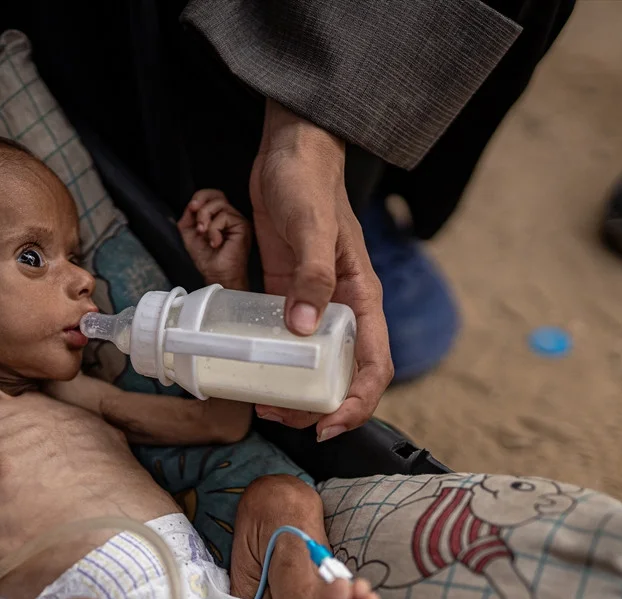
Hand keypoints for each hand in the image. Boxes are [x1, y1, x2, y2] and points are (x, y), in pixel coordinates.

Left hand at [177, 189, 250, 289]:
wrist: (216, 275)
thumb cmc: (207, 259)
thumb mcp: (190, 234)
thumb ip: (188, 218)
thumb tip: (191, 205)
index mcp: (219, 216)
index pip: (212, 195)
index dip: (200, 197)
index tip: (191, 208)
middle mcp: (230, 215)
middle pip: (217, 194)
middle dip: (201, 205)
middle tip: (197, 222)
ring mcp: (237, 220)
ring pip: (219, 203)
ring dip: (205, 218)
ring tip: (204, 234)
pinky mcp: (243, 226)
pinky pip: (224, 216)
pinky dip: (214, 229)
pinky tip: (215, 242)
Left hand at [250, 99, 392, 438]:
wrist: (288, 149)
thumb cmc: (307, 181)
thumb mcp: (311, 228)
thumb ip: (312, 276)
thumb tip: (303, 330)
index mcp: (361, 297)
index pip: (372, 365)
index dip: (356, 402)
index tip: (326, 425)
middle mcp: (342, 306)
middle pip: (341, 373)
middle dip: (316, 404)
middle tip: (279, 414)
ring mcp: (313, 302)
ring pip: (310, 360)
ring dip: (292, 387)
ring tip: (262, 400)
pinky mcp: (286, 292)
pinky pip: (283, 337)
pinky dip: (271, 357)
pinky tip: (249, 368)